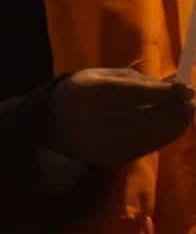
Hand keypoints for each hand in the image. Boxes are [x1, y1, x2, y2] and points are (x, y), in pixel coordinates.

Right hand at [46, 68, 195, 168]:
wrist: (51, 122)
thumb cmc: (85, 91)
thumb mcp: (105, 76)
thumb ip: (139, 81)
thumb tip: (176, 90)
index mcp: (88, 92)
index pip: (133, 94)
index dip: (164, 93)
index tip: (187, 88)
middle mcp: (89, 120)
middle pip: (142, 118)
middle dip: (173, 111)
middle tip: (191, 102)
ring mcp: (96, 143)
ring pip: (145, 136)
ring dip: (172, 127)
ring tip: (186, 114)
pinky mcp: (105, 158)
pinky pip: (141, 149)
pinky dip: (161, 138)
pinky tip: (173, 128)